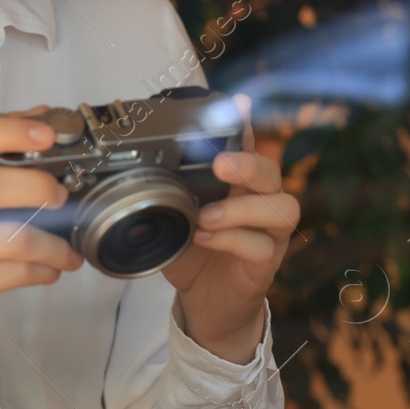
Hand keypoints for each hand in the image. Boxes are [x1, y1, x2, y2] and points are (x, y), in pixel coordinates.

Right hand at [0, 109, 83, 383]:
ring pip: (6, 240)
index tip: (47, 135)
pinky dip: (41, 271)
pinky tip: (50, 268)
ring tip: (68, 249)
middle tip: (63, 196)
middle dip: (35, 188)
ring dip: (51, 244)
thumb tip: (43, 114)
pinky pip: (9, 275)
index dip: (6, 132)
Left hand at [162, 94, 299, 363]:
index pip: (248, 145)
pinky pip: (262, 246)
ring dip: (242, 209)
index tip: (238, 103)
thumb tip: (128, 169)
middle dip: (249, 164)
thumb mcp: (173, 218)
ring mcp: (270, 234)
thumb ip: (164, 193)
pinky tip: (207, 239)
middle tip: (221, 165)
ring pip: (281, 208)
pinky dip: (233, 240)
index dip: (246, 124)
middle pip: (273, 171)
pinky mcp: (267, 263)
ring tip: (206, 218)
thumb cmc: (193, 255)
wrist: (206, 305)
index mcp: (237, 184)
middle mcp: (261, 202)